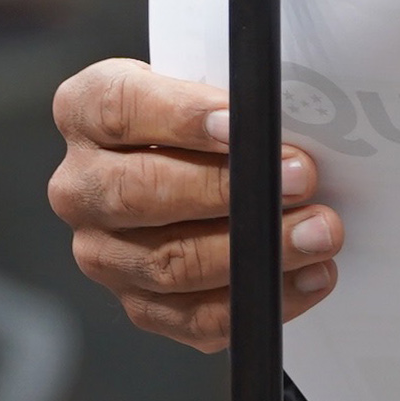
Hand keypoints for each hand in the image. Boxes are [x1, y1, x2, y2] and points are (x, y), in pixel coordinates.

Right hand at [50, 59, 345, 348]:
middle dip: (228, 188)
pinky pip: (194, 316)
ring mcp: (104, 251)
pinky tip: (308, 276)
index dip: (181, 116)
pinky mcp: (139, 303)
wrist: (202, 164)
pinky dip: (257, 299)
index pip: (119, 109)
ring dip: (253, 251)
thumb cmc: (213, 117)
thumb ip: (235, 96)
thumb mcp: (211, 84)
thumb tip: (282, 123)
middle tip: (299, 179)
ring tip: (318, 232)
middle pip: (141, 191)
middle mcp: (81, 185)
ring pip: (170, 262)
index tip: (241, 124)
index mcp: (86, 112)